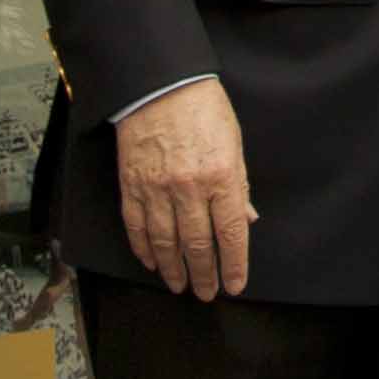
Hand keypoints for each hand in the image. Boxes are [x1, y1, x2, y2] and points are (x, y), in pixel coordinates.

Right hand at [112, 77, 252, 300]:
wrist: (161, 85)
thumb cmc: (203, 109)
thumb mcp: (234, 143)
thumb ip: (239, 185)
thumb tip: (246, 220)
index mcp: (222, 176)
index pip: (231, 233)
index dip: (234, 264)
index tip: (235, 285)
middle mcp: (190, 187)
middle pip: (199, 245)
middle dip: (204, 275)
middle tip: (205, 293)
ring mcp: (158, 189)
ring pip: (166, 242)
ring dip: (174, 269)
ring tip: (180, 286)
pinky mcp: (133, 186)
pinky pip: (138, 227)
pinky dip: (145, 249)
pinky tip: (152, 262)